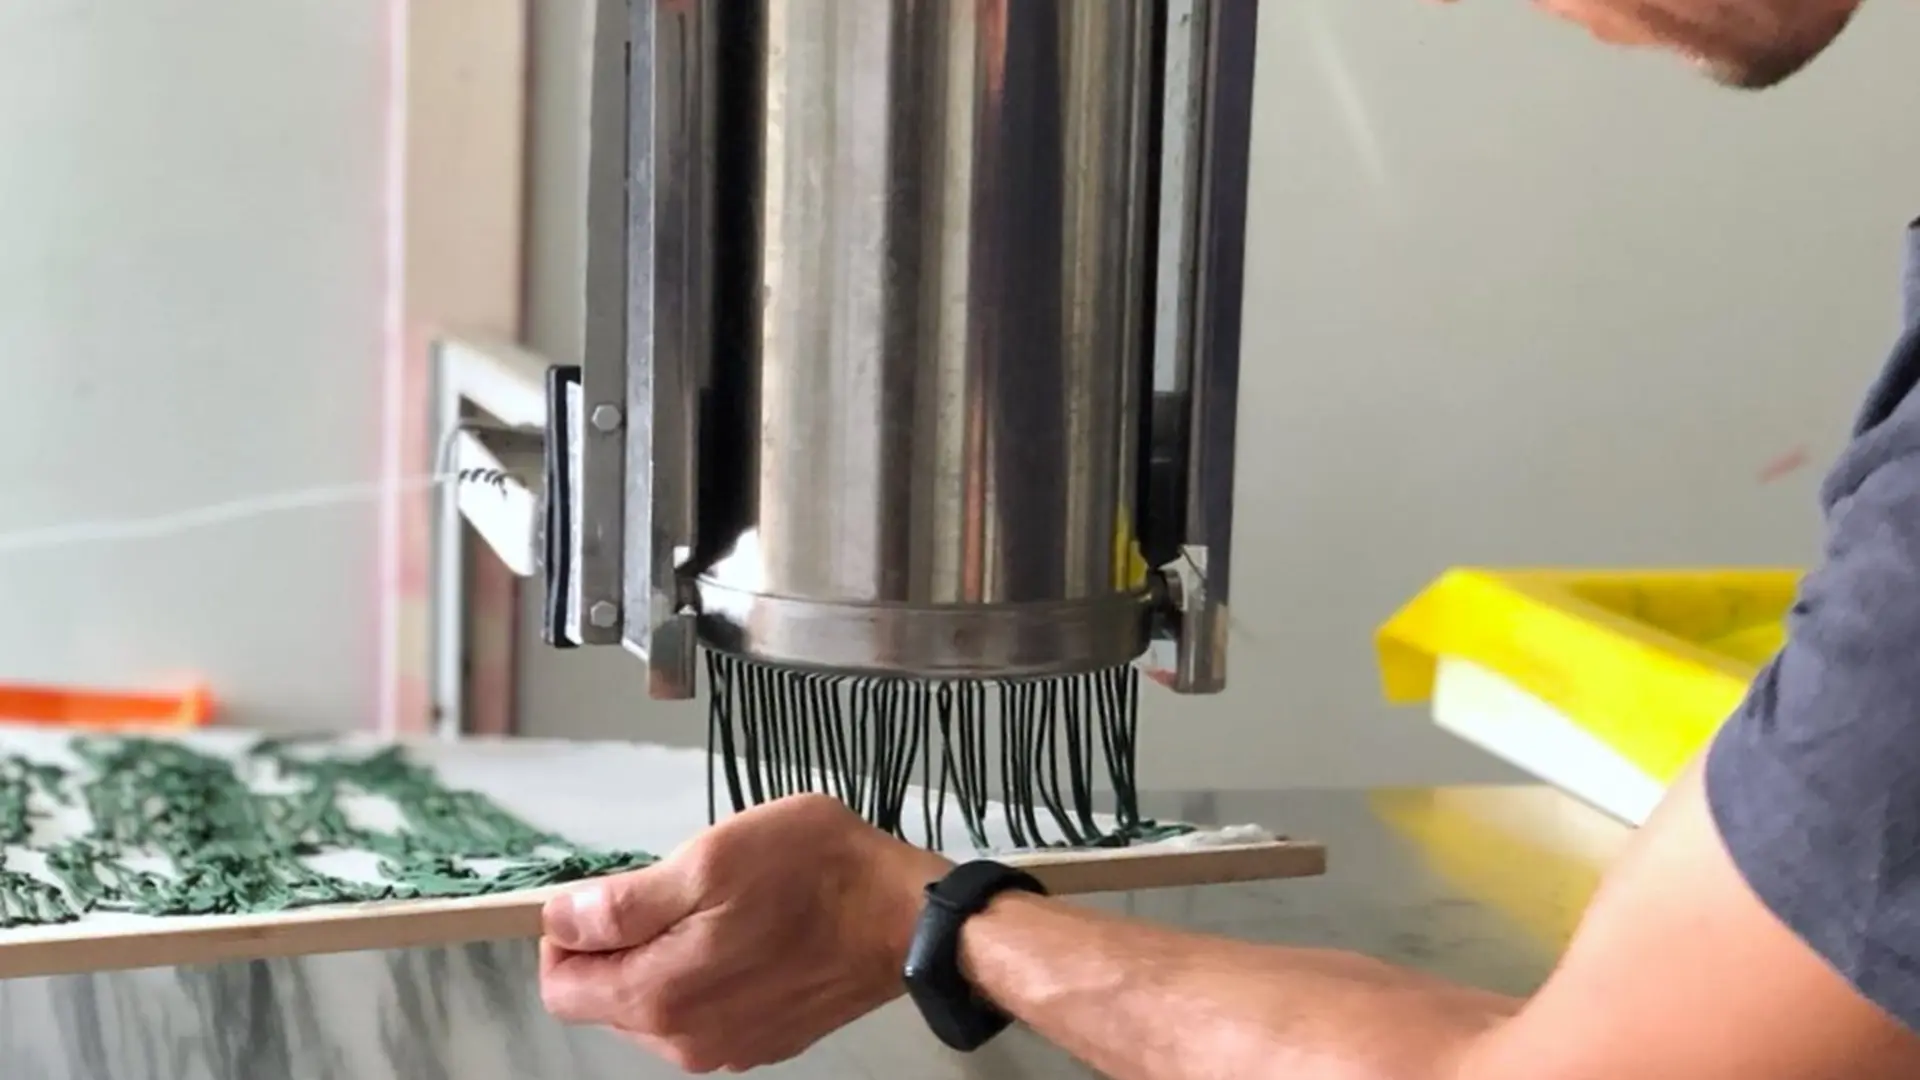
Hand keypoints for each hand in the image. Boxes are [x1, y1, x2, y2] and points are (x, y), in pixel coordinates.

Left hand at [538, 793, 950, 1071]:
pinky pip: (702, 1009)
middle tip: (675, 887)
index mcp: (661, 996)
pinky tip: (747, 930)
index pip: (561, 987)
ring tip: (719, 904)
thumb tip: (560, 919)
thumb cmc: (819, 877)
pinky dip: (707, 970)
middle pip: (605, 998)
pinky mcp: (761, 1039)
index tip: (606, 893)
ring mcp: (726, 1045)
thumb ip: (623, 903)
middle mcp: (686, 1039)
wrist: (907, 919)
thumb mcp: (709, 861)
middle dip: (620, 942)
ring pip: (654, 1003)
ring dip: (665, 954)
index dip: (568, 933)